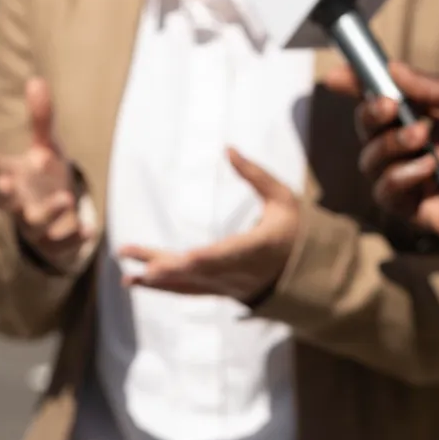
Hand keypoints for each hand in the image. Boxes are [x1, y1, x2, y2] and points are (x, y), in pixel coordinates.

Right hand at [0, 78, 93, 272]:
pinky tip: (87, 229)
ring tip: (67, 199)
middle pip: (4, 202)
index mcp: (12, 177)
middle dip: (4, 194)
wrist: (59, 220)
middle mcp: (18, 203)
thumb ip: (41, 119)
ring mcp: (35, 226)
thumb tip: (36, 80)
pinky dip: (74, 237)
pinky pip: (62, 244)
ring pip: (34, 224)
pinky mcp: (55, 244)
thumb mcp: (46, 148)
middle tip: (5, 184)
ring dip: (48, 212)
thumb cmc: (45, 177)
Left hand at [118, 149, 298, 303]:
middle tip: (141, 265)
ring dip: (158, 281)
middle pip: (201, 273)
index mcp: (260, 249)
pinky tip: (139, 280)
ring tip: (128, 276)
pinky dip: (164, 287)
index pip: (230, 255)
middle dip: (170, 269)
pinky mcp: (220, 290)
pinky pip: (189, 291)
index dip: (207, 259)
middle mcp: (241, 273)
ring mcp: (229, 286)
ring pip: (190, 286)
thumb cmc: (296, 230)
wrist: (310, 276)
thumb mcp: (283, 198)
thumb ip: (255, 175)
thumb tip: (228, 148)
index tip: (186, 259)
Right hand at [323, 63, 438, 238]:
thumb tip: (389, 68)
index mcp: (431, 114)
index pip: (383, 101)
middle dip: (371, 117)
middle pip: (368, 132)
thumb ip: (430, 85)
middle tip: (393, 109)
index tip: (336, 77)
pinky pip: (388, 196)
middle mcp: (420, 145)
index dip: (356, 88)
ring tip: (424, 140)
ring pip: (371, 163)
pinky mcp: (426, 209)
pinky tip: (427, 169)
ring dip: (388, 147)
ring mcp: (421, 178)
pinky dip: (398, 179)